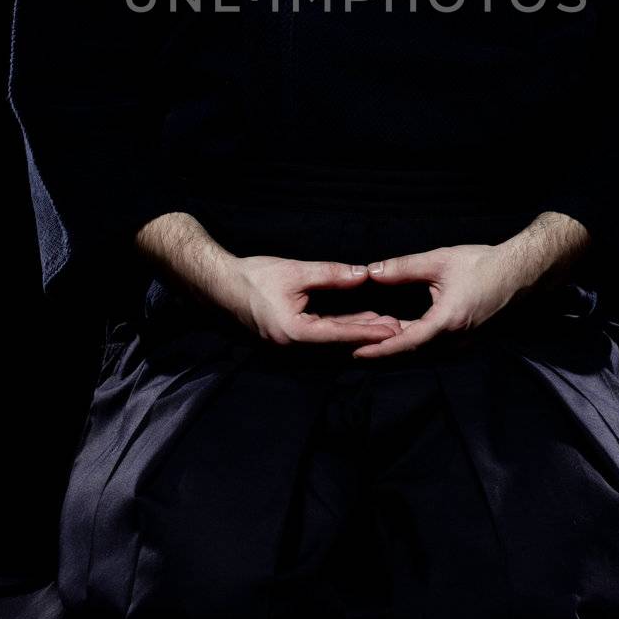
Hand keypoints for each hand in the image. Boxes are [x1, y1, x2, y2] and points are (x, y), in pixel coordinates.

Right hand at [223, 256, 404, 346]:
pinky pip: (319, 336)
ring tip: (384, 323)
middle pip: (338, 343)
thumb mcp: (295, 271)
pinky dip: (339, 329)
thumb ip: (331, 274)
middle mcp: (292, 346)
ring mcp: (288, 345)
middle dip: (368, 335)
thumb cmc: (253, 277)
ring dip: (356, 332)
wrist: (220, 285)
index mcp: (294, 333)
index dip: (368, 331)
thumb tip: (363, 274)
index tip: (392, 329)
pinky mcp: (287, 339)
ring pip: (331, 341)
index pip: (340, 334)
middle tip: (398, 327)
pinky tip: (358, 320)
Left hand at [348, 233, 565, 358]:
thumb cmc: (483, 264)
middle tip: (353, 347)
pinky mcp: (466, 338)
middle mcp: (454, 340)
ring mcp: (462, 342)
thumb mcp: (440, 261)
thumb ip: (403, 268)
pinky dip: (413, 341)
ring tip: (370, 340)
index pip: (404, 343)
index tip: (354, 352)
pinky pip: (433, 346)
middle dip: (382, 351)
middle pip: (410, 353)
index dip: (377, 349)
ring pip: (422, 351)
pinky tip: (398, 330)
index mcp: (446, 323)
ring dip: (397, 347)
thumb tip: (372, 271)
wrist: (521, 273)